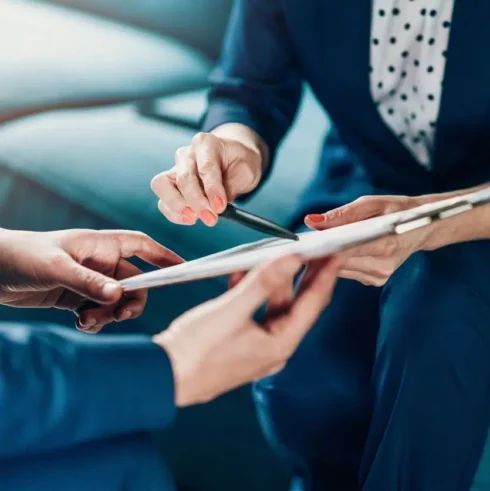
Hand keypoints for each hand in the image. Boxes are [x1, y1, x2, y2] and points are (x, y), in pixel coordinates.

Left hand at [0, 229, 182, 330]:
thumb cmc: (22, 256)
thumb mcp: (56, 268)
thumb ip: (88, 282)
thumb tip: (119, 296)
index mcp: (100, 245)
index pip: (141, 246)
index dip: (163, 255)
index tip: (181, 268)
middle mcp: (99, 263)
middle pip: (134, 282)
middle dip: (132, 300)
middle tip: (120, 314)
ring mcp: (89, 281)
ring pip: (117, 300)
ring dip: (109, 314)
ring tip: (88, 321)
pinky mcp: (76, 298)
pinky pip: (99, 312)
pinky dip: (96, 321)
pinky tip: (81, 323)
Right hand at [151, 128, 263, 226]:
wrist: (231, 160)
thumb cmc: (238, 163)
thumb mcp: (246, 171)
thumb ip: (232, 186)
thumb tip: (217, 206)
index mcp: (206, 144)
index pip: (206, 167)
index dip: (212, 189)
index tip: (220, 207)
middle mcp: (186, 154)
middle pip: (183, 178)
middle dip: (197, 202)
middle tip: (211, 218)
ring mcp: (174, 169)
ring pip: (162, 185)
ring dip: (177, 206)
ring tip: (194, 218)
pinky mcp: (169, 185)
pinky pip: (163, 200)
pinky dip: (174, 213)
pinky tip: (190, 219)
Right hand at [154, 255, 340, 406]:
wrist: (162, 376)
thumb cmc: (196, 350)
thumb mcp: (232, 310)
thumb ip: (263, 282)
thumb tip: (292, 259)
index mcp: (280, 343)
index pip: (314, 302)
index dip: (327, 274)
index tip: (337, 251)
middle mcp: (273, 346)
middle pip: (297, 303)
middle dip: (305, 274)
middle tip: (314, 247)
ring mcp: (256, 344)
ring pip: (273, 304)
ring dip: (272, 279)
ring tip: (274, 254)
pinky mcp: (239, 340)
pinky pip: (253, 310)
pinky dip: (251, 290)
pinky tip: (242, 273)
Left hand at [305, 195, 430, 285]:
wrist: (424, 226)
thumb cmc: (397, 210)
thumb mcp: (371, 203)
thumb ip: (341, 215)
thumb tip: (311, 221)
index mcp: (385, 244)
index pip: (344, 251)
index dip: (321, 248)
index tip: (303, 243)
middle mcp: (382, 265)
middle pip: (339, 263)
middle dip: (321, 253)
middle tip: (304, 243)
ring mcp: (379, 276)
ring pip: (340, 270)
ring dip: (327, 259)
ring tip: (316, 245)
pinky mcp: (376, 280)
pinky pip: (347, 272)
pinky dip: (338, 263)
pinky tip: (334, 253)